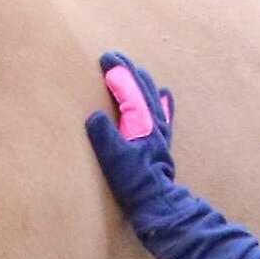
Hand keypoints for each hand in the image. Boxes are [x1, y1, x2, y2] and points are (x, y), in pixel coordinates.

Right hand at [85, 50, 176, 211]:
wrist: (157, 201)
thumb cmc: (134, 182)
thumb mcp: (113, 158)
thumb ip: (104, 134)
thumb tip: (95, 116)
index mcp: (140, 121)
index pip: (128, 89)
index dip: (117, 72)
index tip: (106, 58)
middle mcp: (153, 122)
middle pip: (142, 87)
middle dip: (128, 70)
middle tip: (115, 57)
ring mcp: (160, 131)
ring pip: (152, 96)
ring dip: (141, 80)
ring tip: (134, 69)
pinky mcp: (162, 142)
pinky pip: (163, 113)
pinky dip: (161, 100)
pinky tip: (164, 93)